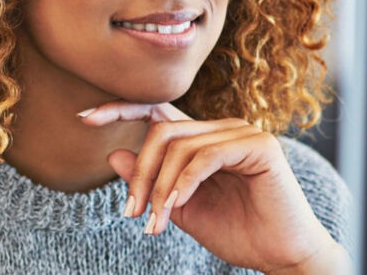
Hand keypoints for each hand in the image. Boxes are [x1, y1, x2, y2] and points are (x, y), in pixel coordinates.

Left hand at [79, 101, 348, 273]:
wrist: (282, 256)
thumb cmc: (237, 232)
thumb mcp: (179, 208)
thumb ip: (150, 182)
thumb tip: (112, 154)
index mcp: (204, 138)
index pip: (157, 112)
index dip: (120, 109)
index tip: (83, 116)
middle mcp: (223, 127)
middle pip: (163, 131)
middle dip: (140, 173)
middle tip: (131, 213)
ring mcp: (243, 132)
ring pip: (180, 145)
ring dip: (159, 187)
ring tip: (153, 223)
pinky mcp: (259, 146)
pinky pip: (206, 156)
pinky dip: (184, 183)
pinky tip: (176, 207)